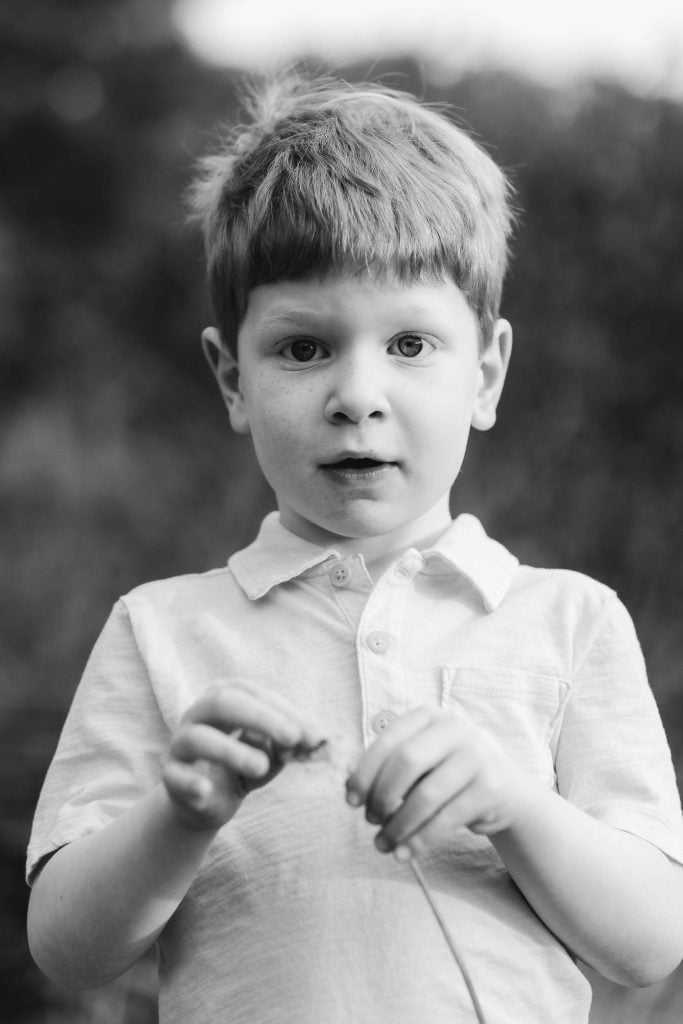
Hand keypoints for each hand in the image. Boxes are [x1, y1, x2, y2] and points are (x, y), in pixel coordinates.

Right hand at [162, 681, 324, 831]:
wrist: (207, 803)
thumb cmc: (243, 766)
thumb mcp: (270, 754)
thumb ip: (285, 745)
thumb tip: (304, 740)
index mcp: (225, 698)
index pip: (255, 694)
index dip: (286, 712)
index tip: (315, 736)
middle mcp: (198, 714)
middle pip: (223, 702)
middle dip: (261, 718)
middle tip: (292, 738)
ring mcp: (180, 744)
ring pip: (199, 738)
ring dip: (231, 750)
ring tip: (261, 768)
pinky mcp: (171, 776)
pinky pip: (175, 776)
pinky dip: (191, 782)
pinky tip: (206, 791)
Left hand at [345, 705, 525, 859]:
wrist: (503, 789)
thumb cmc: (446, 773)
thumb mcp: (420, 760)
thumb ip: (387, 767)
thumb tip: (349, 787)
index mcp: (429, 716)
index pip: (388, 742)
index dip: (365, 774)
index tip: (351, 802)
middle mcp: (455, 729)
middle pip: (406, 763)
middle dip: (382, 797)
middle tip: (370, 821)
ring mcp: (476, 756)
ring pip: (426, 796)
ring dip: (398, 826)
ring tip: (382, 844)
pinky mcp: (490, 788)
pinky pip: (446, 819)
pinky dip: (420, 840)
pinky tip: (404, 853)